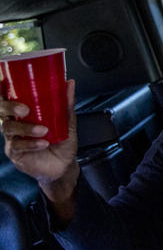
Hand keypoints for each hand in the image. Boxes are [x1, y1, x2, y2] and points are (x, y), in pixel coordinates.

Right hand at [1, 79, 80, 205]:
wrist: (63, 166)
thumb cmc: (62, 143)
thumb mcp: (68, 122)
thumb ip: (66, 105)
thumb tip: (70, 84)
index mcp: (24, 113)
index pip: (7, 99)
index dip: (2, 91)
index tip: (4, 83)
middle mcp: (15, 123)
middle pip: (1, 111)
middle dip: (9, 107)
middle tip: (25, 109)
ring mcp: (13, 138)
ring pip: (9, 128)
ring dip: (26, 128)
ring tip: (43, 130)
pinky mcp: (14, 152)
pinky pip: (17, 145)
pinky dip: (31, 143)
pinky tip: (43, 143)